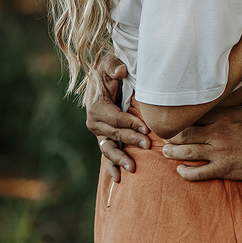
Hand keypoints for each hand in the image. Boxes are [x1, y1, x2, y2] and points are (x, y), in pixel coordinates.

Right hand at [84, 56, 148, 181]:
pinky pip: (107, 154)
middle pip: (114, 134)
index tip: (146, 127)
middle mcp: (94, 122)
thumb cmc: (111, 71)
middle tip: (147, 145)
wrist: (105, 79)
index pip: (114, 118)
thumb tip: (120, 71)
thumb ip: (114, 66)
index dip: (129, 123)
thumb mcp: (110, 63)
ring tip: (132, 168)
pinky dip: (111, 167)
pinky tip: (117, 179)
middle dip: (130, 140)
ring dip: (120, 159)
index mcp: (96, 106)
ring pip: (109, 148)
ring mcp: (99, 133)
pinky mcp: (105, 139)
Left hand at [163, 74, 241, 180]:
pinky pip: (199, 172)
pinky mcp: (222, 169)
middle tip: (163, 135)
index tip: (171, 117)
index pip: (193, 115)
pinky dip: (187, 172)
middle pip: (185, 134)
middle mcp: (216, 134)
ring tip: (166, 151)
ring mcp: (218, 153)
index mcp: (222, 116)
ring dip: (173, 152)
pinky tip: (180, 171)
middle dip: (171, 135)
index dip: (180, 117)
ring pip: (187, 152)